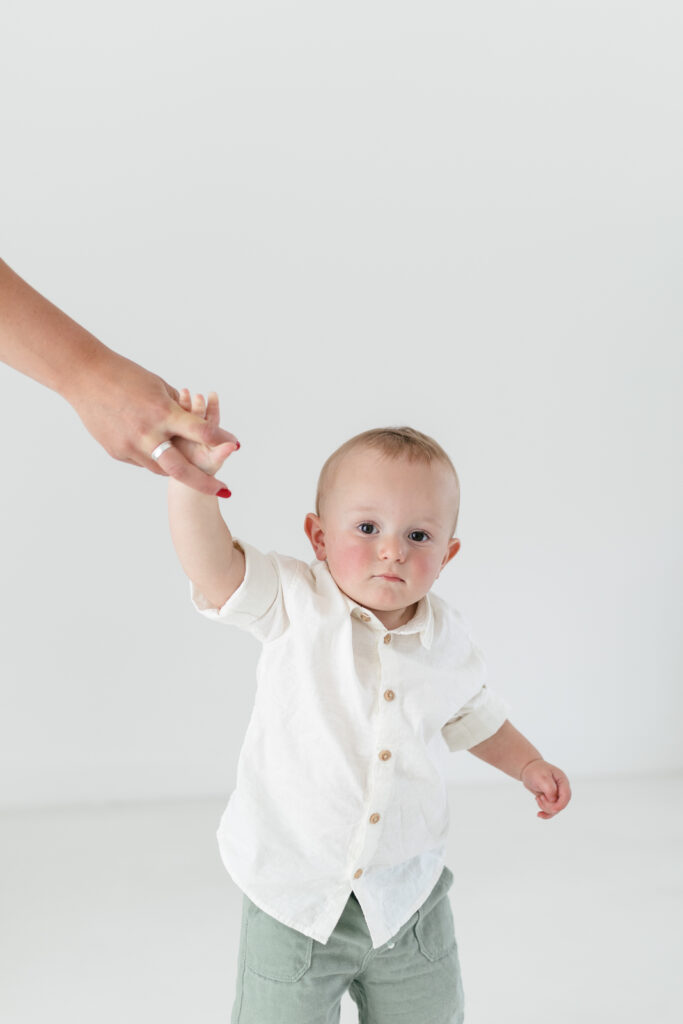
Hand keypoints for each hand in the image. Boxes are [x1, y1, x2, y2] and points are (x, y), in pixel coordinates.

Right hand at [66, 349, 239, 494]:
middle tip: (223, 491)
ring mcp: (130, 445)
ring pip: (162, 468)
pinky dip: (153, 457)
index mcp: (162, 411)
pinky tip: (154, 448)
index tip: (235, 446)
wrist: (85, 378)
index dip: (219, 439)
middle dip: (204, 482)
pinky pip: (142, 462)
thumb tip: (198, 423)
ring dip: (177, 468)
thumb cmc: (126, 375)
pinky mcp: (117, 451)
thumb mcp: (158, 387)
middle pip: (180, 467)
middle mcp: (147, 432)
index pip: (199, 430)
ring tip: (191, 471)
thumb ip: (179, 409)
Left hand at [520, 759, 571, 818]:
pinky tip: (539, 814)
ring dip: (545, 807)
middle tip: (539, 797)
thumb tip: (554, 800)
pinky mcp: (551, 799)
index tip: (552, 809)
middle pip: (561, 804)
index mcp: (562, 781)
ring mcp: (557, 794)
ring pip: (555, 809)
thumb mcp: (542, 777)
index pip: (566, 796)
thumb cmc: (535, 771)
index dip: (561, 804)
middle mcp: (562, 788)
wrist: (528, 769)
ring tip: (538, 798)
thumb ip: (550, 789)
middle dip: (550, 806)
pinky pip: (551, 810)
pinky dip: (545, 813)